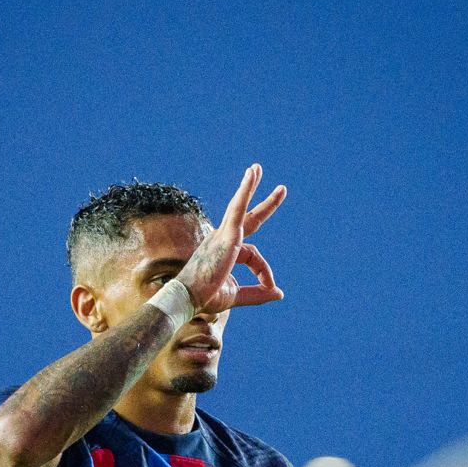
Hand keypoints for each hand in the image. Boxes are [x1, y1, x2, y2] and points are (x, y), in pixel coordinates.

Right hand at [177, 164, 285, 315]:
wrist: (187, 298)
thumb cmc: (205, 298)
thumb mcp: (236, 296)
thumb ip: (258, 293)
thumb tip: (280, 293)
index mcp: (224, 251)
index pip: (252, 255)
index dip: (264, 271)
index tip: (270, 287)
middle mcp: (221, 239)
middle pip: (245, 216)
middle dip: (259, 200)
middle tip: (271, 181)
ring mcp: (222, 235)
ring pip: (240, 207)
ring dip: (250, 186)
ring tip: (256, 168)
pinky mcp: (226, 235)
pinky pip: (237, 209)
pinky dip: (245, 191)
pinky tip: (251, 175)